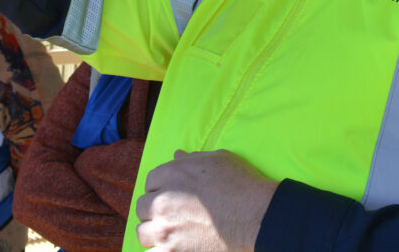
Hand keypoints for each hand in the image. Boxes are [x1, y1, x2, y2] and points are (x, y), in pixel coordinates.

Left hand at [135, 150, 277, 250]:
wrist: (257, 216)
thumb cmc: (241, 184)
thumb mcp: (218, 159)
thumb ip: (192, 158)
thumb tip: (177, 155)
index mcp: (171, 174)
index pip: (150, 181)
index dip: (161, 188)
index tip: (173, 196)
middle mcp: (162, 200)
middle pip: (142, 207)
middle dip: (154, 210)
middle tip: (171, 216)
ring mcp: (165, 228)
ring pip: (143, 233)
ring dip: (154, 233)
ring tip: (170, 234)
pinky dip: (160, 251)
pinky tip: (174, 248)